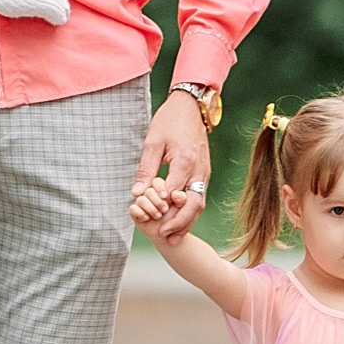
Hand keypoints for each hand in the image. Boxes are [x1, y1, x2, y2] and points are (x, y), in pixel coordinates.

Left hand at [134, 93, 211, 242]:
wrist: (190, 106)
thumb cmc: (169, 122)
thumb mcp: (152, 142)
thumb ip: (146, 169)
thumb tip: (137, 193)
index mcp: (185, 161)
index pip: (174, 194)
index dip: (162, 210)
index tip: (150, 221)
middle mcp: (199, 170)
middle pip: (193, 205)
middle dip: (179, 224)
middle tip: (164, 237)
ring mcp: (205, 171)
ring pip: (200, 204)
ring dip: (187, 222)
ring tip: (173, 237)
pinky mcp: (205, 171)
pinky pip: (200, 196)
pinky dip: (191, 211)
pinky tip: (180, 220)